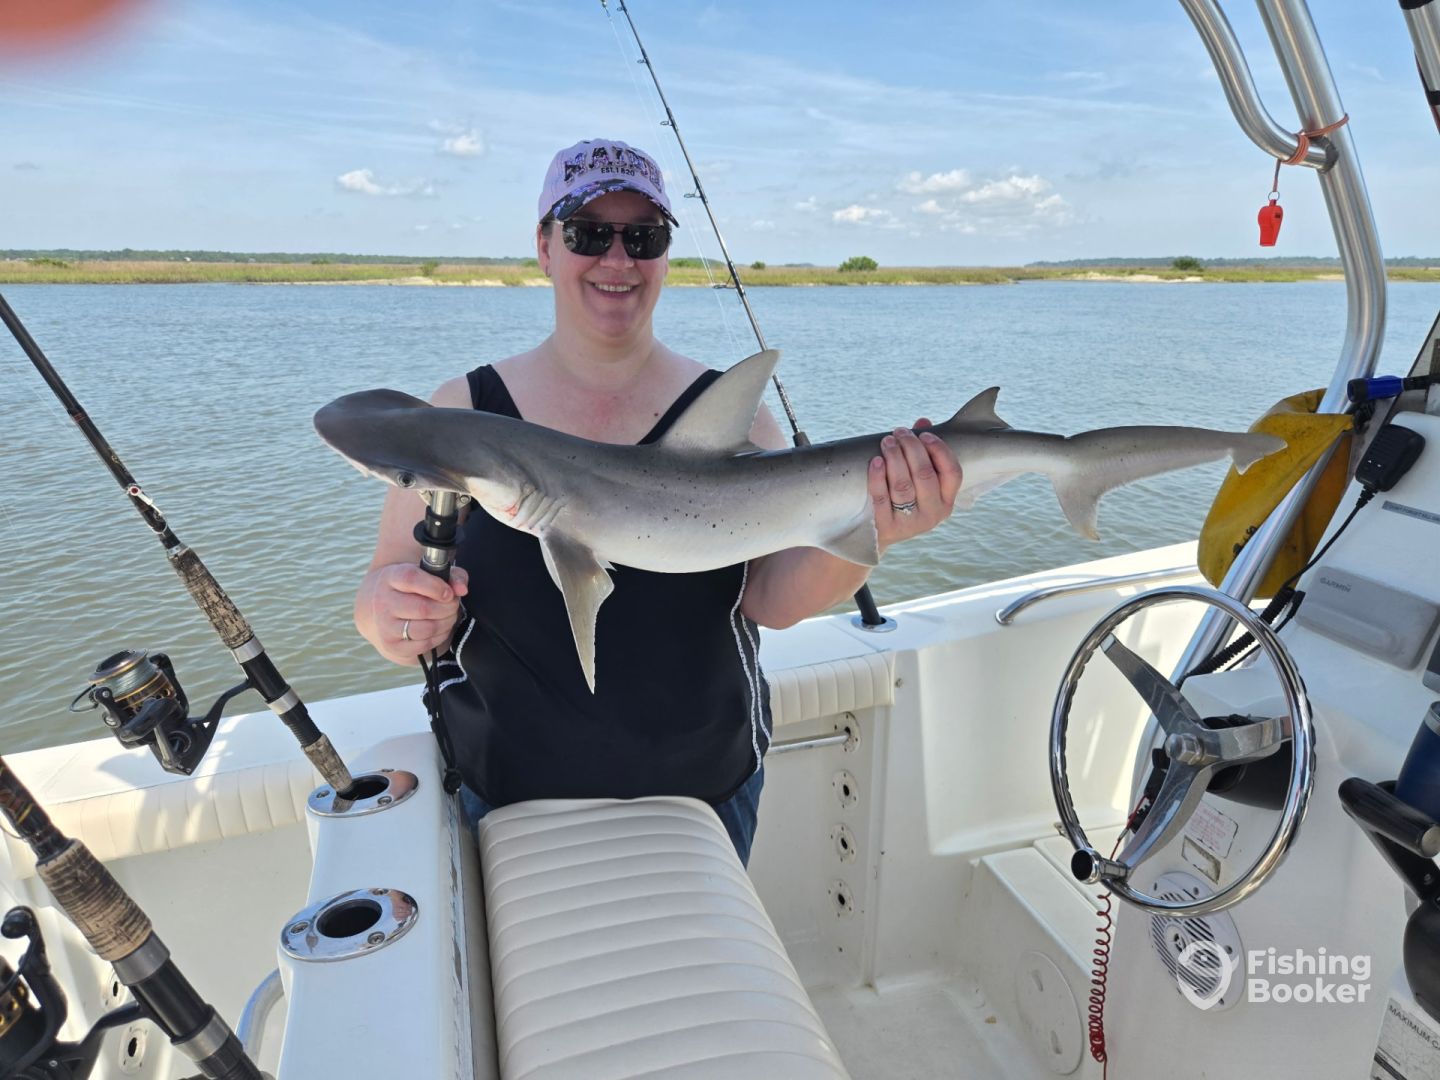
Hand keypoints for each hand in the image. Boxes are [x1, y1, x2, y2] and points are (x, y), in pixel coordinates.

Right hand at [364, 563, 468, 662]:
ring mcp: (385, 626)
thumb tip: (462, 589)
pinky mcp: (391, 646)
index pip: (410, 579)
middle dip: (447, 608)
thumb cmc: (414, 588)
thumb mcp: (430, 575)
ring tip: (448, 616)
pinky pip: (424, 644)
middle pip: (422, 608)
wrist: (384, 609)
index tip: (449, 593)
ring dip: (445, 623)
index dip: (435, 586)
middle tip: (453, 604)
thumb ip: (452, 576)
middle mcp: (382, 601)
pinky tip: (439, 628)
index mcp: (390, 577)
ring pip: (426, 628)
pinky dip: (439, 636)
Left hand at [869, 421, 961, 552]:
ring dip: (895, 457)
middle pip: (925, 475)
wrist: (877, 535)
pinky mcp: (886, 527)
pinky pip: (881, 498)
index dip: (940, 450)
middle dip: (912, 448)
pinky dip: (878, 477)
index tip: (924, 434)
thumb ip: (924, 452)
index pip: (953, 473)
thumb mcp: (918, 481)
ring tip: (887, 441)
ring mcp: (909, 523)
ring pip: (903, 485)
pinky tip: (876, 460)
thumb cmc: (903, 499)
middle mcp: (932, 514)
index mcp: (946, 501)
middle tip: (899, 432)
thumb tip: (923, 422)